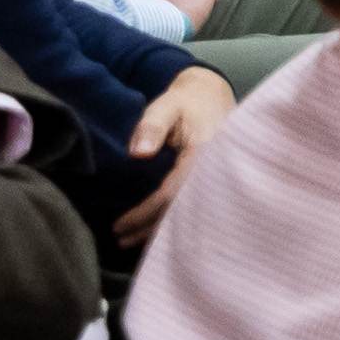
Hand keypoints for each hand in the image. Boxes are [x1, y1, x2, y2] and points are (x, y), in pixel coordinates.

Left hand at [117, 67, 232, 242]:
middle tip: (121, 241)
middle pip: (184, 211)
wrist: (214, 97)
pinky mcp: (217, 182)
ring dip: (162, 229)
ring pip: (192, 213)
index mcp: (205, 154)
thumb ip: (151, 125)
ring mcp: (220, 178)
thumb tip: (138, 153)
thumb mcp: (166, 106)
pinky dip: (176, 221)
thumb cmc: (186, 103)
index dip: (145, 214)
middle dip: (152, 230)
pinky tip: (159, 230)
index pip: (173, 193)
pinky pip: (197, 206)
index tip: (119, 226)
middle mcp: (217, 171)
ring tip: (132, 241)